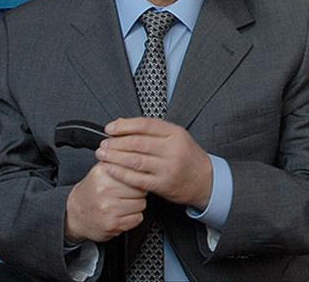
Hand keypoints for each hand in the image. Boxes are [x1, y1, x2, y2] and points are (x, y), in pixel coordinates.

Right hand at [65, 162, 146, 242]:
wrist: (75, 213)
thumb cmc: (92, 190)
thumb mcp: (101, 170)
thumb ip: (118, 160)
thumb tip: (138, 154)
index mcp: (103, 173)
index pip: (134, 171)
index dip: (137, 176)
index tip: (134, 177)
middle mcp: (104, 190)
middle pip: (141, 189)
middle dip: (138, 191)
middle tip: (126, 192)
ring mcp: (108, 208)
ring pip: (141, 204)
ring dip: (136, 205)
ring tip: (123, 203)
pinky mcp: (112, 224)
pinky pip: (137, 218)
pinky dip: (133, 217)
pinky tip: (122, 213)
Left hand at [96, 117, 212, 209]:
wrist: (205, 180)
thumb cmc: (188, 157)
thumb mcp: (176, 136)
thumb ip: (152, 130)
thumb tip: (122, 123)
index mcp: (175, 133)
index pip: (145, 125)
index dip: (124, 125)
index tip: (110, 128)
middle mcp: (172, 149)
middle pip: (137, 143)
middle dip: (116, 143)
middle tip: (103, 143)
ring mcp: (168, 168)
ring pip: (135, 160)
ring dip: (115, 157)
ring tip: (103, 155)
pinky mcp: (163, 185)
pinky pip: (137, 179)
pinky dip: (121, 173)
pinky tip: (111, 169)